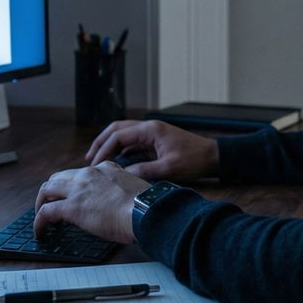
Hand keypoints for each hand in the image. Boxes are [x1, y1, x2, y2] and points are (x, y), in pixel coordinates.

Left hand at [33, 162, 146, 244]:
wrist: (144, 210)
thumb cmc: (146, 205)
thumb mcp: (134, 188)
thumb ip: (122, 190)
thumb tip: (122, 203)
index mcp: (105, 168)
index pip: (81, 174)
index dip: (74, 186)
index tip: (74, 196)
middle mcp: (88, 174)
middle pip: (59, 177)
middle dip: (52, 191)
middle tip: (51, 204)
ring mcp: (78, 189)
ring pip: (47, 190)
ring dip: (41, 203)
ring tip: (41, 216)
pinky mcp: (71, 207)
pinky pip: (46, 212)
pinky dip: (39, 222)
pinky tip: (40, 231)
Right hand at [84, 119, 218, 181]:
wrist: (213, 157)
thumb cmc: (194, 160)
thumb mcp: (168, 169)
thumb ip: (144, 171)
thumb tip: (123, 175)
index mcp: (151, 130)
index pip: (119, 136)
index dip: (104, 150)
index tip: (95, 165)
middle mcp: (149, 127)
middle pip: (117, 129)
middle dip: (101, 142)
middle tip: (90, 158)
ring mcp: (152, 133)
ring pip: (124, 134)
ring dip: (111, 145)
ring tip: (99, 160)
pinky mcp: (155, 141)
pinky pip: (133, 143)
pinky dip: (122, 150)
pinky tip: (116, 163)